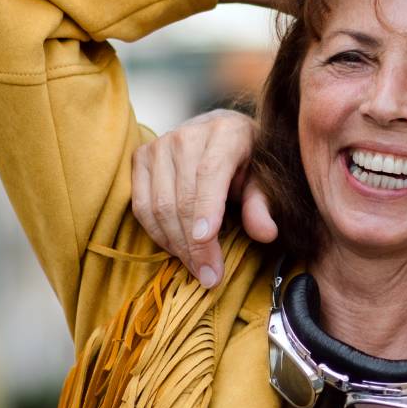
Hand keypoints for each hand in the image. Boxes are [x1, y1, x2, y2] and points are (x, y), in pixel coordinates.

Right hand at [130, 109, 277, 286]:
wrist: (219, 133)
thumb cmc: (246, 159)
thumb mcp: (262, 178)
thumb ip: (261, 204)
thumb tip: (266, 233)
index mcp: (226, 132)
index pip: (209, 173)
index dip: (206, 209)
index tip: (207, 241)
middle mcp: (188, 134)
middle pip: (182, 197)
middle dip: (195, 243)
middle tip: (210, 275)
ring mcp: (159, 145)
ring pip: (159, 205)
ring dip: (176, 244)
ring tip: (197, 267)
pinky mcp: (140, 157)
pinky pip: (141, 205)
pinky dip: (158, 233)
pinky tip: (178, 249)